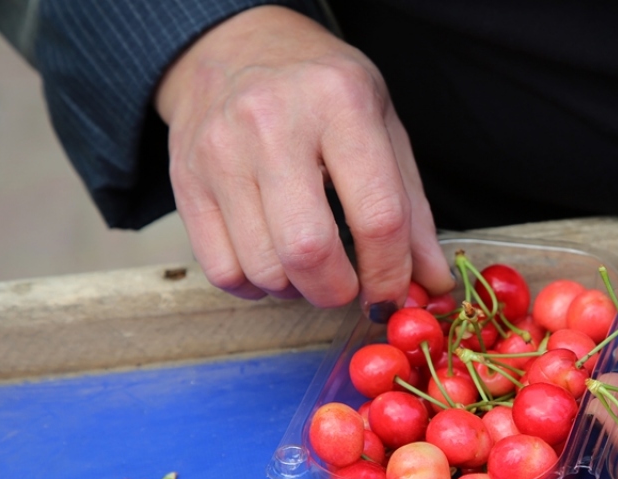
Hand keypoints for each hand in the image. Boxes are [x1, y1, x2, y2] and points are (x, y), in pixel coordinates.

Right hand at [155, 6, 453, 308]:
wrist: (234, 45)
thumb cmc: (320, 90)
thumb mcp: (382, 126)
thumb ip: (411, 210)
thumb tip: (431, 283)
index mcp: (340, 103)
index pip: (377, 215)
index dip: (391, 273)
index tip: (391, 294)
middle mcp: (273, 122)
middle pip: (309, 250)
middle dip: (337, 291)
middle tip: (348, 288)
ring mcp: (221, 151)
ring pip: (263, 268)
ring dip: (296, 290)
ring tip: (309, 268)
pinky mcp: (186, 179)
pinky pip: (222, 269)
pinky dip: (253, 286)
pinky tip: (271, 262)